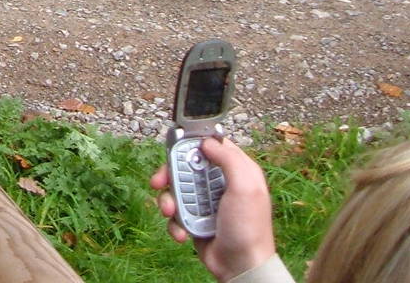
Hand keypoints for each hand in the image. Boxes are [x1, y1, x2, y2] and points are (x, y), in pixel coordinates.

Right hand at [150, 137, 276, 282]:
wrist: (240, 266)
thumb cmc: (248, 229)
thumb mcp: (246, 187)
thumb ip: (229, 159)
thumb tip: (206, 142)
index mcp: (235, 170)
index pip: (210, 145)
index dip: (190, 144)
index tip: (175, 148)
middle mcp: (218, 183)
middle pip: (185, 165)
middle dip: (171, 175)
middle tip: (160, 182)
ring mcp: (205, 200)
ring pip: (176, 188)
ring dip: (169, 201)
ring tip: (171, 213)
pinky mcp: (194, 218)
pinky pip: (176, 212)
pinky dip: (174, 222)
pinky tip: (182, 232)